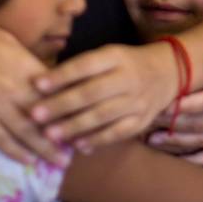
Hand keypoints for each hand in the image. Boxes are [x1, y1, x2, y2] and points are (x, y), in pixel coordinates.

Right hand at [0, 7, 69, 167]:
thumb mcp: (8, 41)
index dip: (72, 107)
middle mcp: (12, 87)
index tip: (86, 119)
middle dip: (65, 134)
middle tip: (80, 149)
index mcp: (24, 66)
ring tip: (61, 162)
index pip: (56, 92)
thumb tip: (47, 80)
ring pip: (25, 132)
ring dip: (45, 149)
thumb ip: (28, 63)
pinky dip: (15, 151)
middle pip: (45, 116)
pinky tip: (29, 161)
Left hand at [29, 41, 176, 150]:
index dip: (61, 75)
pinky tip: (77, 146)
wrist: (166, 73)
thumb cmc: (124, 64)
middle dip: (61, 105)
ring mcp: (136, 101)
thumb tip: (42, 83)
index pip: (86, 65)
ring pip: (102, 116)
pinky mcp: (141, 121)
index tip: (37, 85)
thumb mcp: (107, 55)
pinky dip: (96, 140)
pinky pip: (117, 133)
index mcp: (115, 57)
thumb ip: (81, 68)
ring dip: (74, 126)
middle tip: (35, 115)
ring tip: (50, 135)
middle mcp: (128, 78)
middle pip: (91, 93)